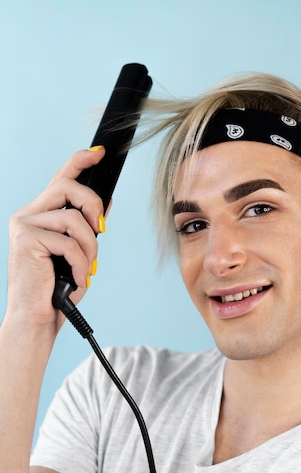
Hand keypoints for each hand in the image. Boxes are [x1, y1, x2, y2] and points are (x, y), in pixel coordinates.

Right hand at [5, 146, 105, 333]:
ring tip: (86, 269)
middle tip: (102, 231)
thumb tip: (106, 202)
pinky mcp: (26, 240)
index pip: (60, 178)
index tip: (99, 153)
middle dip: (92, 205)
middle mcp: (28, 215)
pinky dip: (81, 263)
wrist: (38, 319)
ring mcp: (24, 226)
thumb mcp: (79, 253)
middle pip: (66, 185)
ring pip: (73, 219)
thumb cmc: (57, 289)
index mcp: (39, 214)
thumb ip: (87, 227)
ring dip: (90, 247)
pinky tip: (78, 279)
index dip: (79, 161)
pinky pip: (68, 242)